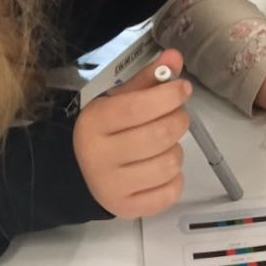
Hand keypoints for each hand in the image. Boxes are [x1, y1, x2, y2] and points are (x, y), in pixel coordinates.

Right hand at [72, 49, 189, 218]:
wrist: (81, 172)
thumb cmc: (108, 130)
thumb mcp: (120, 100)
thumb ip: (149, 79)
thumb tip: (175, 57)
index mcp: (94, 123)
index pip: (136, 108)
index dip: (167, 96)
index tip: (184, 88)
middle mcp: (98, 157)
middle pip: (159, 136)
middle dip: (178, 120)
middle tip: (177, 115)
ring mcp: (112, 186)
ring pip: (169, 164)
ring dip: (176, 150)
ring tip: (164, 145)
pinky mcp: (127, 209)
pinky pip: (170, 192)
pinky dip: (175, 179)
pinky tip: (161, 169)